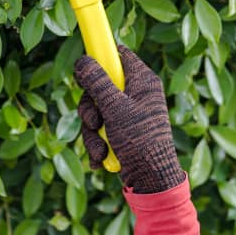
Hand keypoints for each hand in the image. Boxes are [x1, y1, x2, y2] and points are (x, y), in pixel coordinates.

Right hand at [74, 44, 183, 192]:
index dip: (100, 57)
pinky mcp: (122, 131)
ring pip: (97, 110)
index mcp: (142, 80)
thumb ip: (97, 82)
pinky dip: (98, 144)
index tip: (84, 65)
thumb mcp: (114, 108)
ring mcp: (129, 113)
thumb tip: (83, 59)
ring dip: (93, 132)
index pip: (119, 55)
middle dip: (90, 108)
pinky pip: (101, 129)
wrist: (152, 179)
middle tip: (94, 121)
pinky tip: (100, 159)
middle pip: (100, 86)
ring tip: (101, 149)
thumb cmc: (140, 139)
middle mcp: (136, 94)